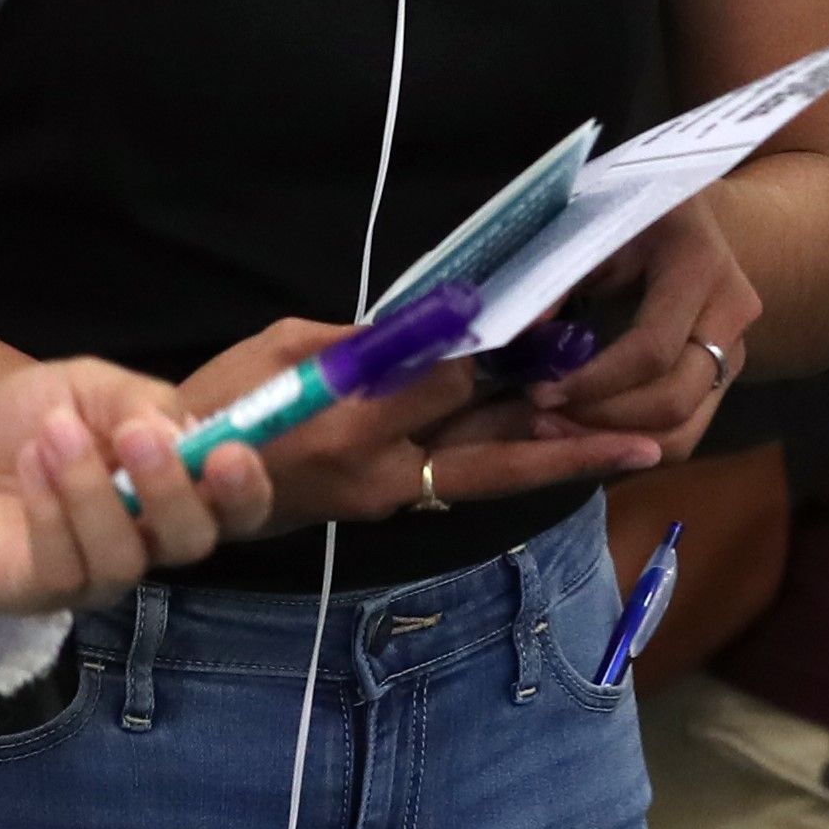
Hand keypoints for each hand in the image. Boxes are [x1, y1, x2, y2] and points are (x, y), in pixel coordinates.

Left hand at [0, 354, 265, 614]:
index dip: (246, 488)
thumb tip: (184, 433)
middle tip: (138, 435)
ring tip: (54, 433)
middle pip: (192, 542)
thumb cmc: (28, 423)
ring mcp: (96, 574)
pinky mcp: (43, 593)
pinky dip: (50, 508)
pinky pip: (64, 566)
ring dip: (92, 487)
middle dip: (173, 489)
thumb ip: (141, 401)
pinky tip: (30, 463)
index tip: (230, 452)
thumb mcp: (88, 387)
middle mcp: (147, 541)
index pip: (237, 508)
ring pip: (125, 556)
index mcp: (174, 489)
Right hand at [181, 316, 658, 533]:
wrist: (180, 485)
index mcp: (349, 425)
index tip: (535, 323)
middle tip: (648, 442)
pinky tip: (557, 446)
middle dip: (573, 448)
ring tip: (633, 448)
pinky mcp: (384, 505)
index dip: (493, 352)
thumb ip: (362, 342)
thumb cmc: (219, 403)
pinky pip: (460, 482)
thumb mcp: (280, 348)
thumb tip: (434, 327)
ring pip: (488, 476)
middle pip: (494, 457)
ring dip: (557, 462)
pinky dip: (510, 464)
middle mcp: (380, 473)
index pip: (447, 386)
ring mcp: (385, 497)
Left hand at [515, 198, 768, 456]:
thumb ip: (557, 279)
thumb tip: (516, 332)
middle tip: (541, 417)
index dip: (593, 381)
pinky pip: (684, 432)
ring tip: (557, 429)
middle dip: (602, 421)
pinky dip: (633, 444)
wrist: (682, 218)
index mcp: (698, 265)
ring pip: (684, 429)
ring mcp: (736, 350)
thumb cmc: (628, 217)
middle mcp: (731, 313)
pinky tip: (584, 431)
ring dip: (616, 443)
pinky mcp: (724, 379)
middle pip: (674, 400)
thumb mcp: (593, 231)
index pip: (651, 349)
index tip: (540, 390)